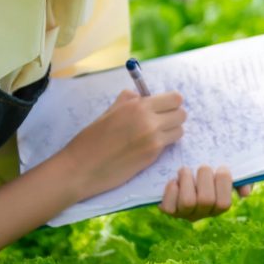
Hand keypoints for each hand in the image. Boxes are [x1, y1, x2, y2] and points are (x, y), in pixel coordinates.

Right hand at [55, 89, 184, 200]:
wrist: (82, 167)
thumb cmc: (91, 138)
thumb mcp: (109, 112)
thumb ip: (128, 101)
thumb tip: (140, 96)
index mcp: (138, 105)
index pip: (175, 98)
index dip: (170, 102)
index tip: (162, 107)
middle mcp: (150, 121)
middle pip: (182, 114)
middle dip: (174, 116)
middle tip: (160, 121)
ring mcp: (153, 140)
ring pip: (179, 130)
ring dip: (171, 131)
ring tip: (155, 134)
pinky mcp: (153, 156)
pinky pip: (168, 145)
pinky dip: (162, 144)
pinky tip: (146, 146)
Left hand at [161, 165, 252, 221]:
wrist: (187, 163)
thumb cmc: (212, 168)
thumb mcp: (229, 171)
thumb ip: (243, 179)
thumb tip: (245, 193)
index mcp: (219, 205)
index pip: (224, 204)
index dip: (223, 183)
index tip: (221, 167)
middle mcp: (203, 213)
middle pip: (206, 200)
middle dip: (204, 177)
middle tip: (202, 166)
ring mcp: (185, 213)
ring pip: (188, 202)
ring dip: (187, 181)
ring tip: (185, 170)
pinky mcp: (170, 210)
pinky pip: (169, 207)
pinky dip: (171, 190)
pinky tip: (174, 181)